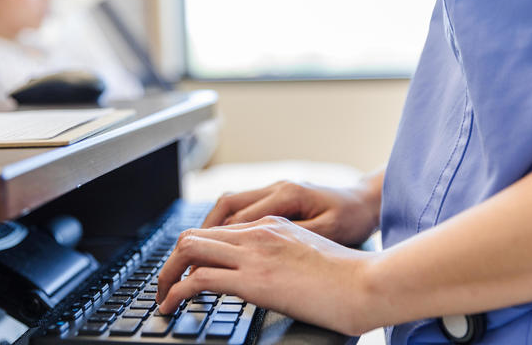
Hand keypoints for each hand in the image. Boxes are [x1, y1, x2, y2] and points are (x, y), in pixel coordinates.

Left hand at [155, 216, 376, 335]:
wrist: (369, 282)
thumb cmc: (348, 275)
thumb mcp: (309, 254)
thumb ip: (282, 255)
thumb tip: (268, 276)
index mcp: (270, 225)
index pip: (216, 230)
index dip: (193, 251)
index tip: (184, 271)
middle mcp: (257, 232)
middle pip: (194, 235)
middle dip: (170, 262)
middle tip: (164, 286)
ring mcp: (254, 253)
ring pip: (188, 250)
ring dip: (166, 275)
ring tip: (162, 300)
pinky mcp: (254, 278)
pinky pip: (198, 279)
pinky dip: (175, 292)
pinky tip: (172, 307)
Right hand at [201, 177, 381, 245]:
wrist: (366, 201)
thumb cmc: (352, 218)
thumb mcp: (329, 232)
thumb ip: (295, 239)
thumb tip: (260, 253)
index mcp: (287, 195)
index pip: (239, 220)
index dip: (216, 243)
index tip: (199, 265)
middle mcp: (276, 188)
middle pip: (226, 206)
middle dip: (202, 233)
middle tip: (184, 259)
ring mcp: (274, 189)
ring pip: (229, 204)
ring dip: (210, 226)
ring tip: (195, 251)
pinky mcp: (276, 197)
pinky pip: (241, 207)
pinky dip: (225, 223)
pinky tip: (220, 241)